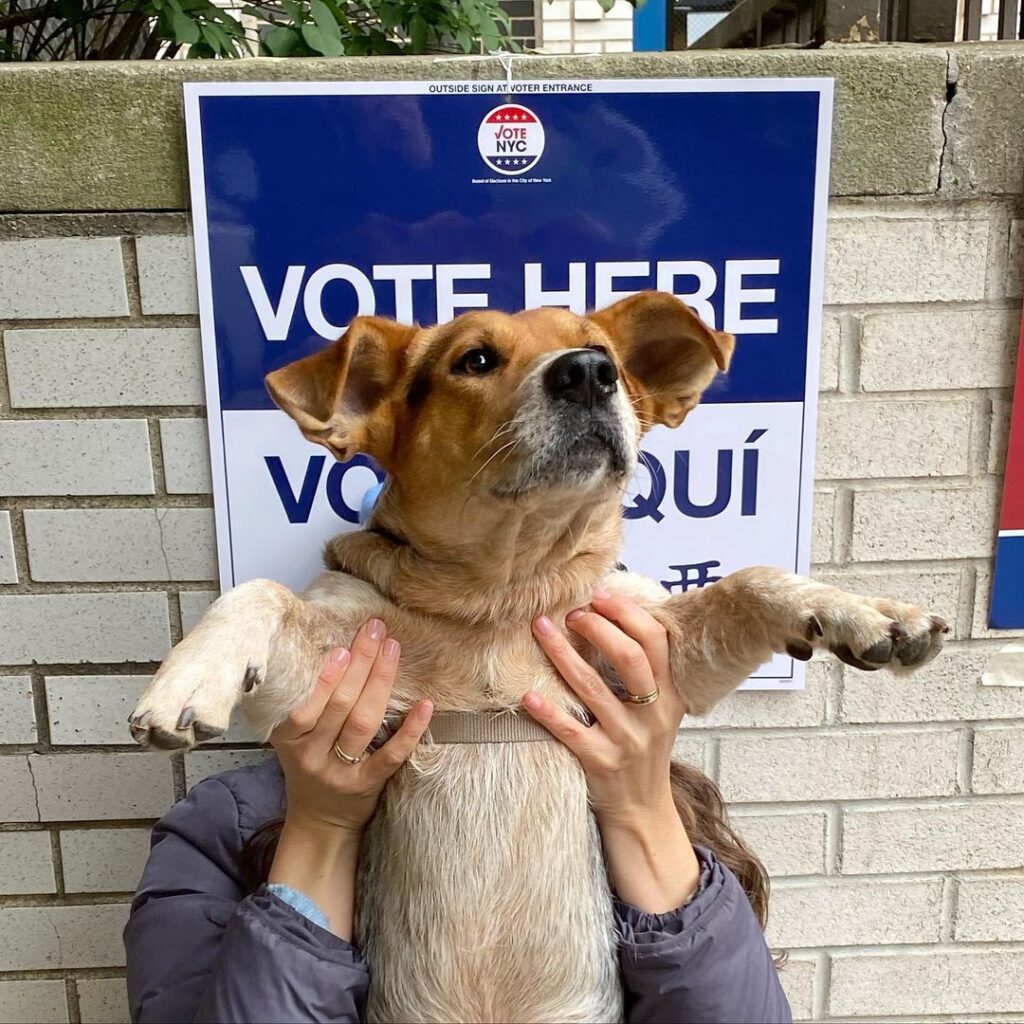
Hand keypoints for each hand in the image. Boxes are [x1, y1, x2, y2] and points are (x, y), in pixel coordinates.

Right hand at [268, 621, 431, 937]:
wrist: (319, 822)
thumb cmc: (310, 763)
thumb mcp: (295, 737)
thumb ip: (308, 701)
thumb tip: (340, 646)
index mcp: (290, 739)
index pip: (306, 706)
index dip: (325, 678)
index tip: (342, 647)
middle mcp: (313, 756)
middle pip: (339, 707)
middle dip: (359, 665)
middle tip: (375, 630)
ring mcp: (342, 772)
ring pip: (363, 724)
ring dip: (380, 683)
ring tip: (392, 649)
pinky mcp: (369, 786)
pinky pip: (392, 756)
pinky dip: (410, 730)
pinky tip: (425, 705)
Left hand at [522, 592, 699, 911]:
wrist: (643, 811)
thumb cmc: (643, 748)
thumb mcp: (658, 709)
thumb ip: (645, 671)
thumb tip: (613, 616)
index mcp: (670, 695)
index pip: (657, 642)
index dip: (628, 615)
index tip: (600, 596)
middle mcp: (652, 716)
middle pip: (630, 660)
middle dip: (599, 629)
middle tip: (571, 612)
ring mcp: (627, 741)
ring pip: (594, 690)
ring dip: (564, 655)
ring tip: (541, 629)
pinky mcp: (601, 764)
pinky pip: (571, 732)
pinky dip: (548, 712)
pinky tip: (528, 694)